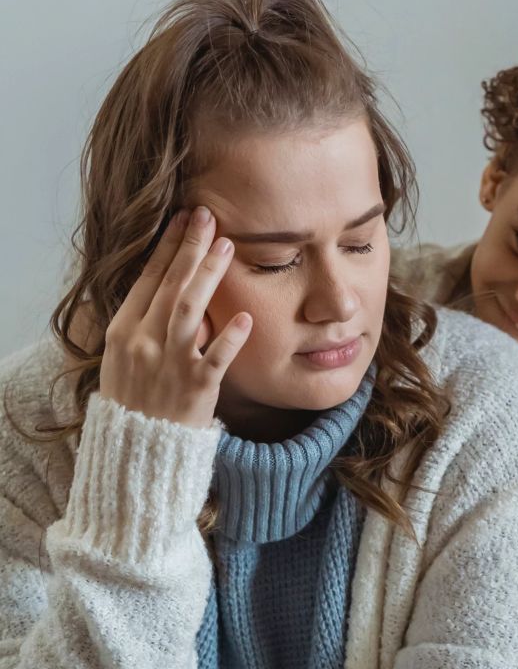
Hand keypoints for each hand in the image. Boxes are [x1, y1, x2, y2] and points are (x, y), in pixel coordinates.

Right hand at [99, 206, 251, 428]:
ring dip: (208, 276)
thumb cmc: (135, 402)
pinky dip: (230, 338)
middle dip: (189, 247)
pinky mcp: (196, 389)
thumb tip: (166, 288)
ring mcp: (169, 365)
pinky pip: (216, 359)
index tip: (183, 218)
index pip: (148, 279)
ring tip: (227, 247)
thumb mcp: (122, 359)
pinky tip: (246, 317)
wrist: (137, 452)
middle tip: (209, 216)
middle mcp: (143, 343)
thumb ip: (142, 323)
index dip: (166, 246)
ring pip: (189, 311)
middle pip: (170, 286)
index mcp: (122, 332)